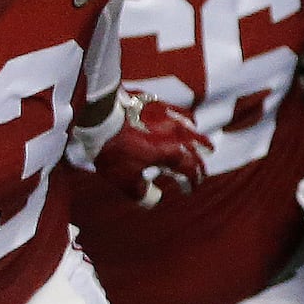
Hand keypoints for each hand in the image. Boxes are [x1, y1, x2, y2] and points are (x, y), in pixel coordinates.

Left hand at [80, 89, 209, 207]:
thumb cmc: (114, 149)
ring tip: (200, 143)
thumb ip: (142, 193)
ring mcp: (168, 117)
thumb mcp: (125, 180)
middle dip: (200, 162)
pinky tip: (177, 121)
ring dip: (197, 138)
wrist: (101, 116)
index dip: (193, 182)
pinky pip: (177, 112)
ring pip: (191, 128)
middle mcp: (176, 135)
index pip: (191, 170)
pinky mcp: (156, 104)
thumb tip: (151, 199)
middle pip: (197, 149)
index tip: (190, 189)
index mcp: (172, 154)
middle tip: (202, 170)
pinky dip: (182, 120)